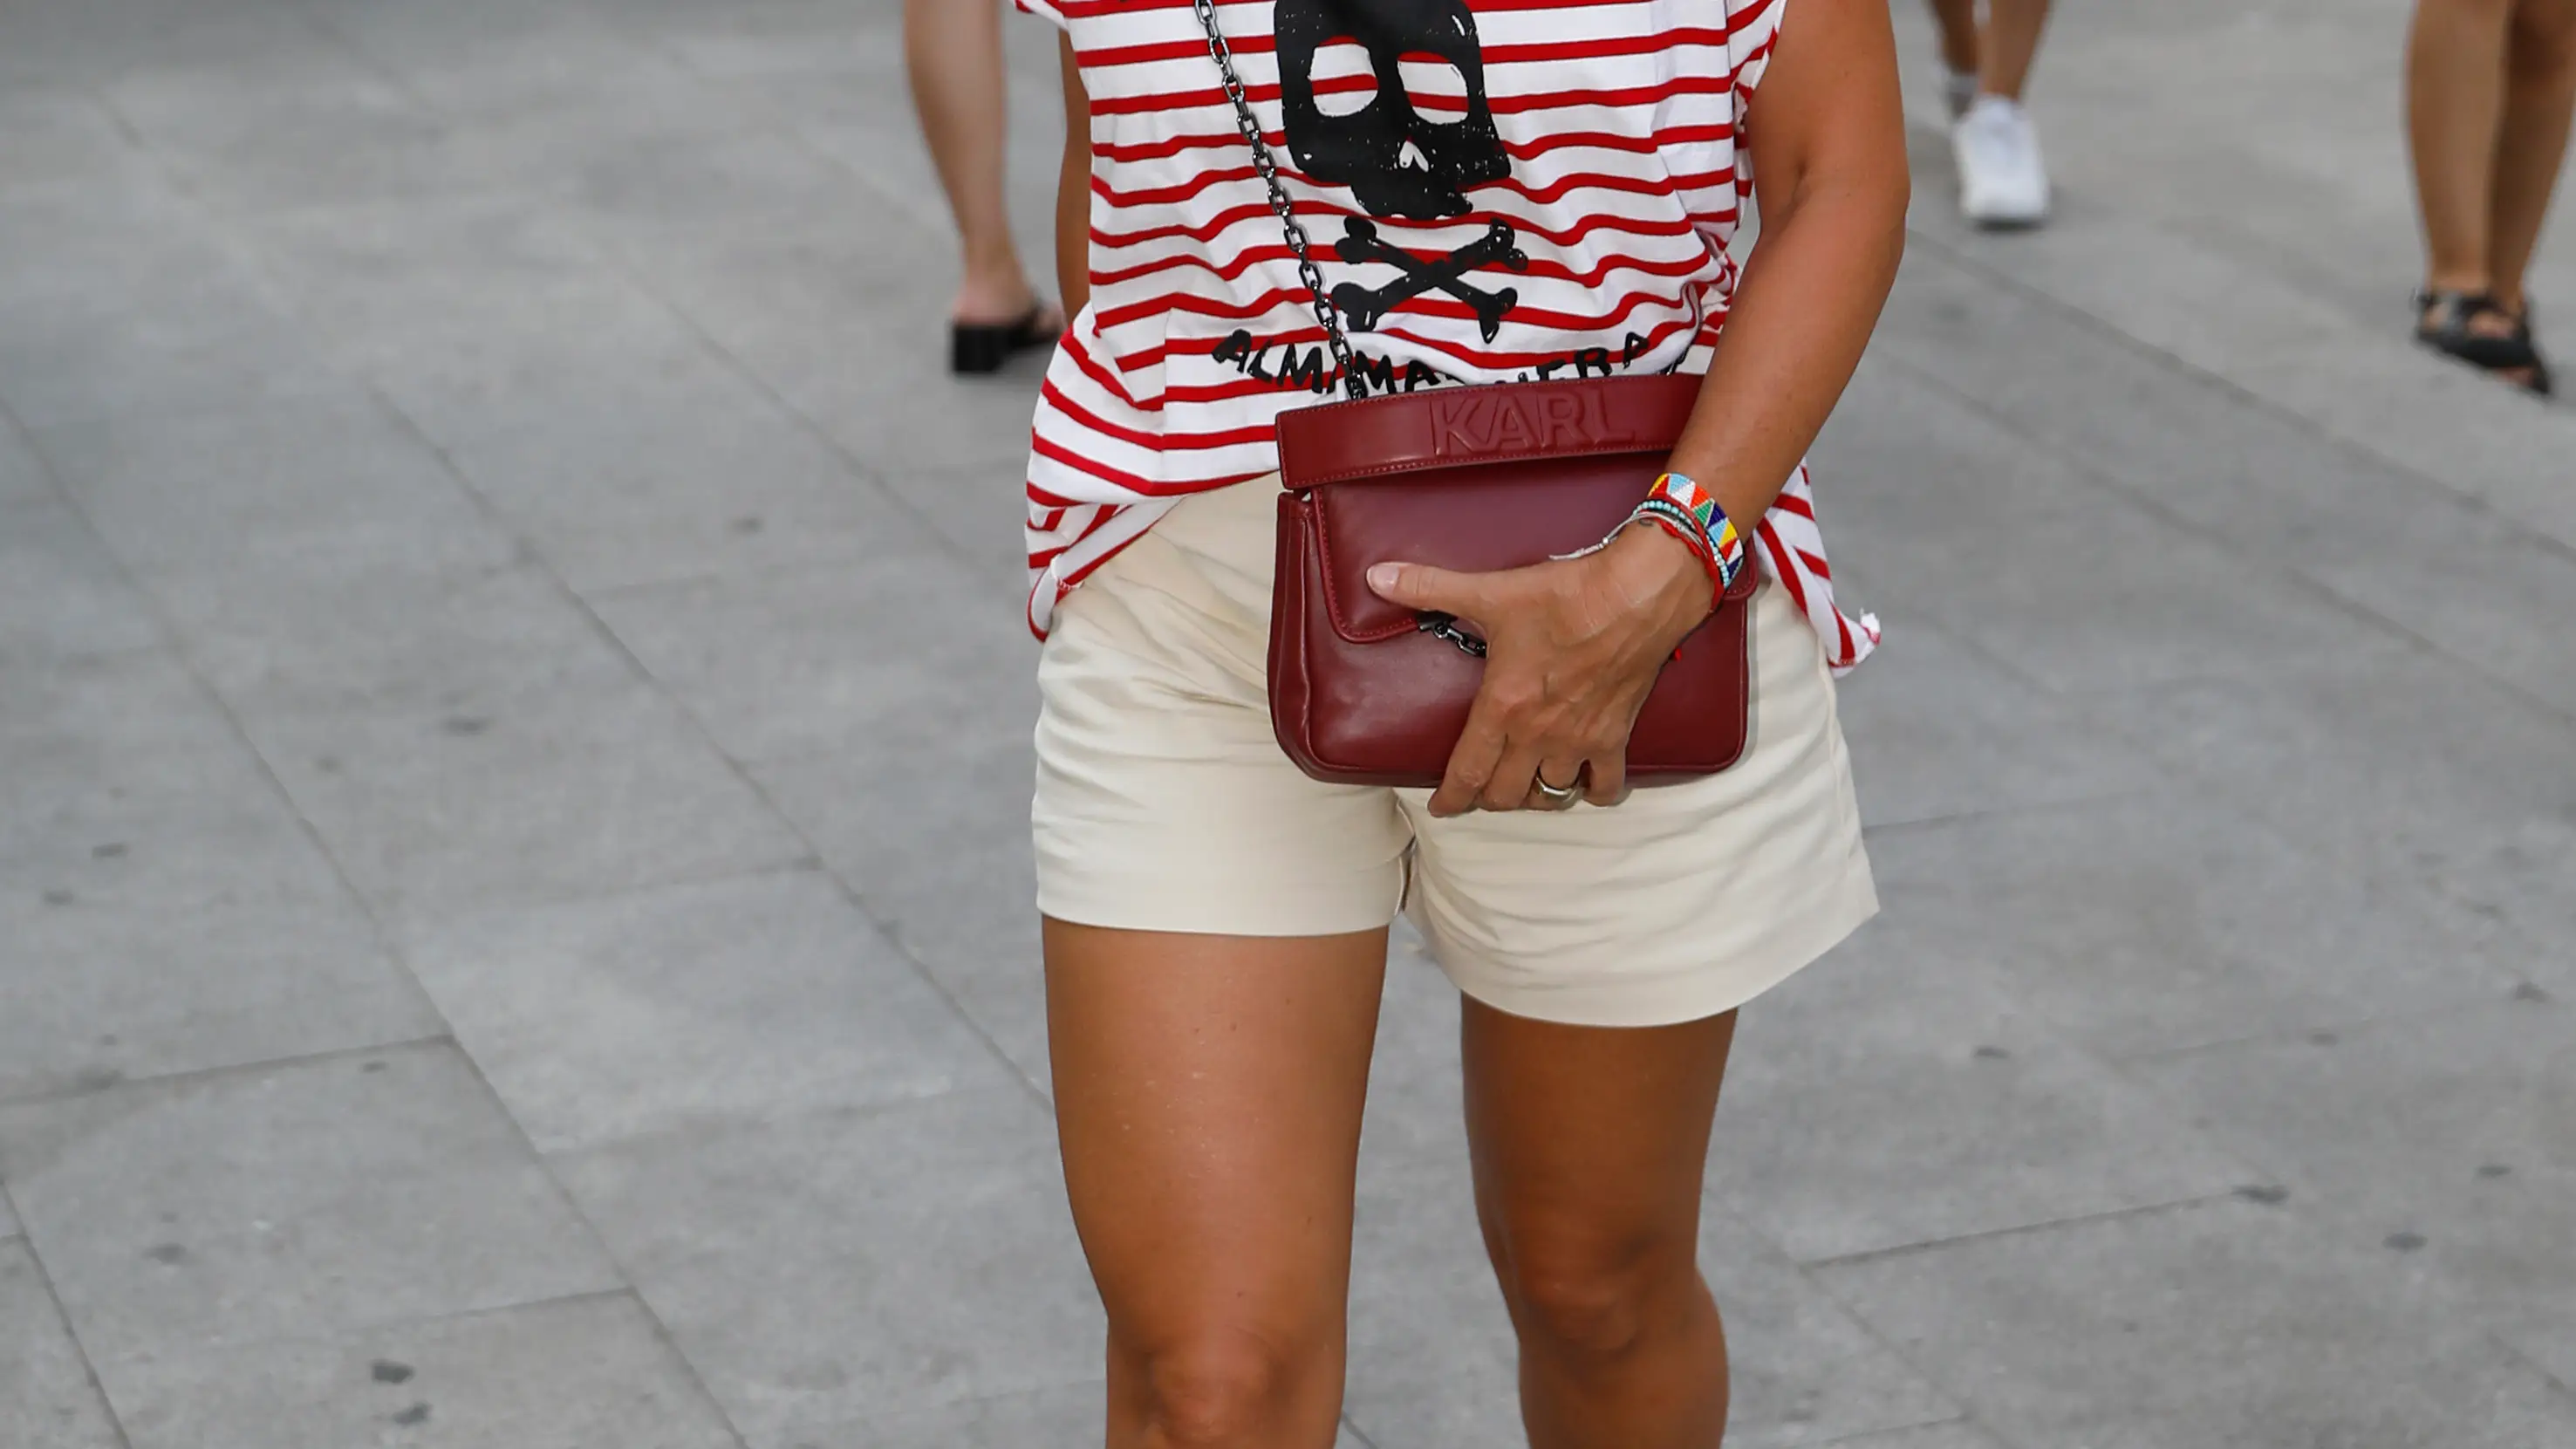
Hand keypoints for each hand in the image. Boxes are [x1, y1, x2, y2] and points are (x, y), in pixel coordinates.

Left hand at [1366, 524, 1715, 814]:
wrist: (1636, 595)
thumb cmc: (1565, 596)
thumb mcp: (1491, 592)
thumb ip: (1430, 588)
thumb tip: (1378, 577)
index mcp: (1503, 707)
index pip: (1467, 772)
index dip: (1450, 797)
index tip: (1441, 807)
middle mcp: (1538, 735)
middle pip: (1505, 794)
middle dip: (1487, 798)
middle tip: (1480, 791)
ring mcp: (1578, 741)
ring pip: (1550, 796)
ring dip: (1534, 797)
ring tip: (1525, 787)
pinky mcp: (1614, 736)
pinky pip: (1605, 786)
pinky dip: (1593, 793)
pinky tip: (1584, 785)